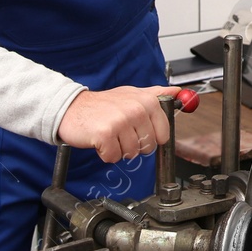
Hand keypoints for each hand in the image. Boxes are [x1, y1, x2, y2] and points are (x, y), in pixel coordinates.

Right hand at [58, 84, 180, 163]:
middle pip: (148, 146)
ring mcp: (121, 122)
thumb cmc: (103, 105)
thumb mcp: (132, 94)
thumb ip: (157, 94)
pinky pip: (114, 157)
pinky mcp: (106, 135)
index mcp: (147, 101)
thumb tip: (180, 93)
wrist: (71, 108)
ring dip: (119, 149)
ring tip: (110, 135)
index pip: (163, 133)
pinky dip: (106, 154)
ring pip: (131, 154)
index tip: (139, 131)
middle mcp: (136, 109)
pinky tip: (100, 141)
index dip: (151, 137)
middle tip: (120, 132)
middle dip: (134, 145)